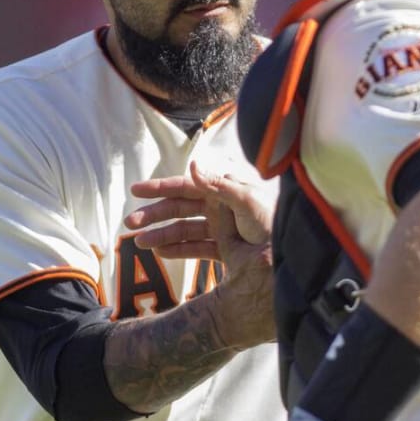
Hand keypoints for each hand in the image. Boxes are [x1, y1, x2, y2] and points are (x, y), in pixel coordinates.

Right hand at [126, 162, 270, 252]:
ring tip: (139, 243)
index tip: (135, 191)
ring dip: (161, 234)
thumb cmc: (273, 222)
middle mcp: (221, 207)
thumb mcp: (247, 201)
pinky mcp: (226, 250)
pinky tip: (160, 254)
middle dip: (154, 214)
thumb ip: (218, 186)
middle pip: (180, 208)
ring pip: (185, 230)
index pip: (186, 186)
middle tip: (129, 223)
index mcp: (224, 190)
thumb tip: (191, 166)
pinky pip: (197, 249)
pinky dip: (178, 251)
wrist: (290, 255)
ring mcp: (222, 229)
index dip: (160, 187)